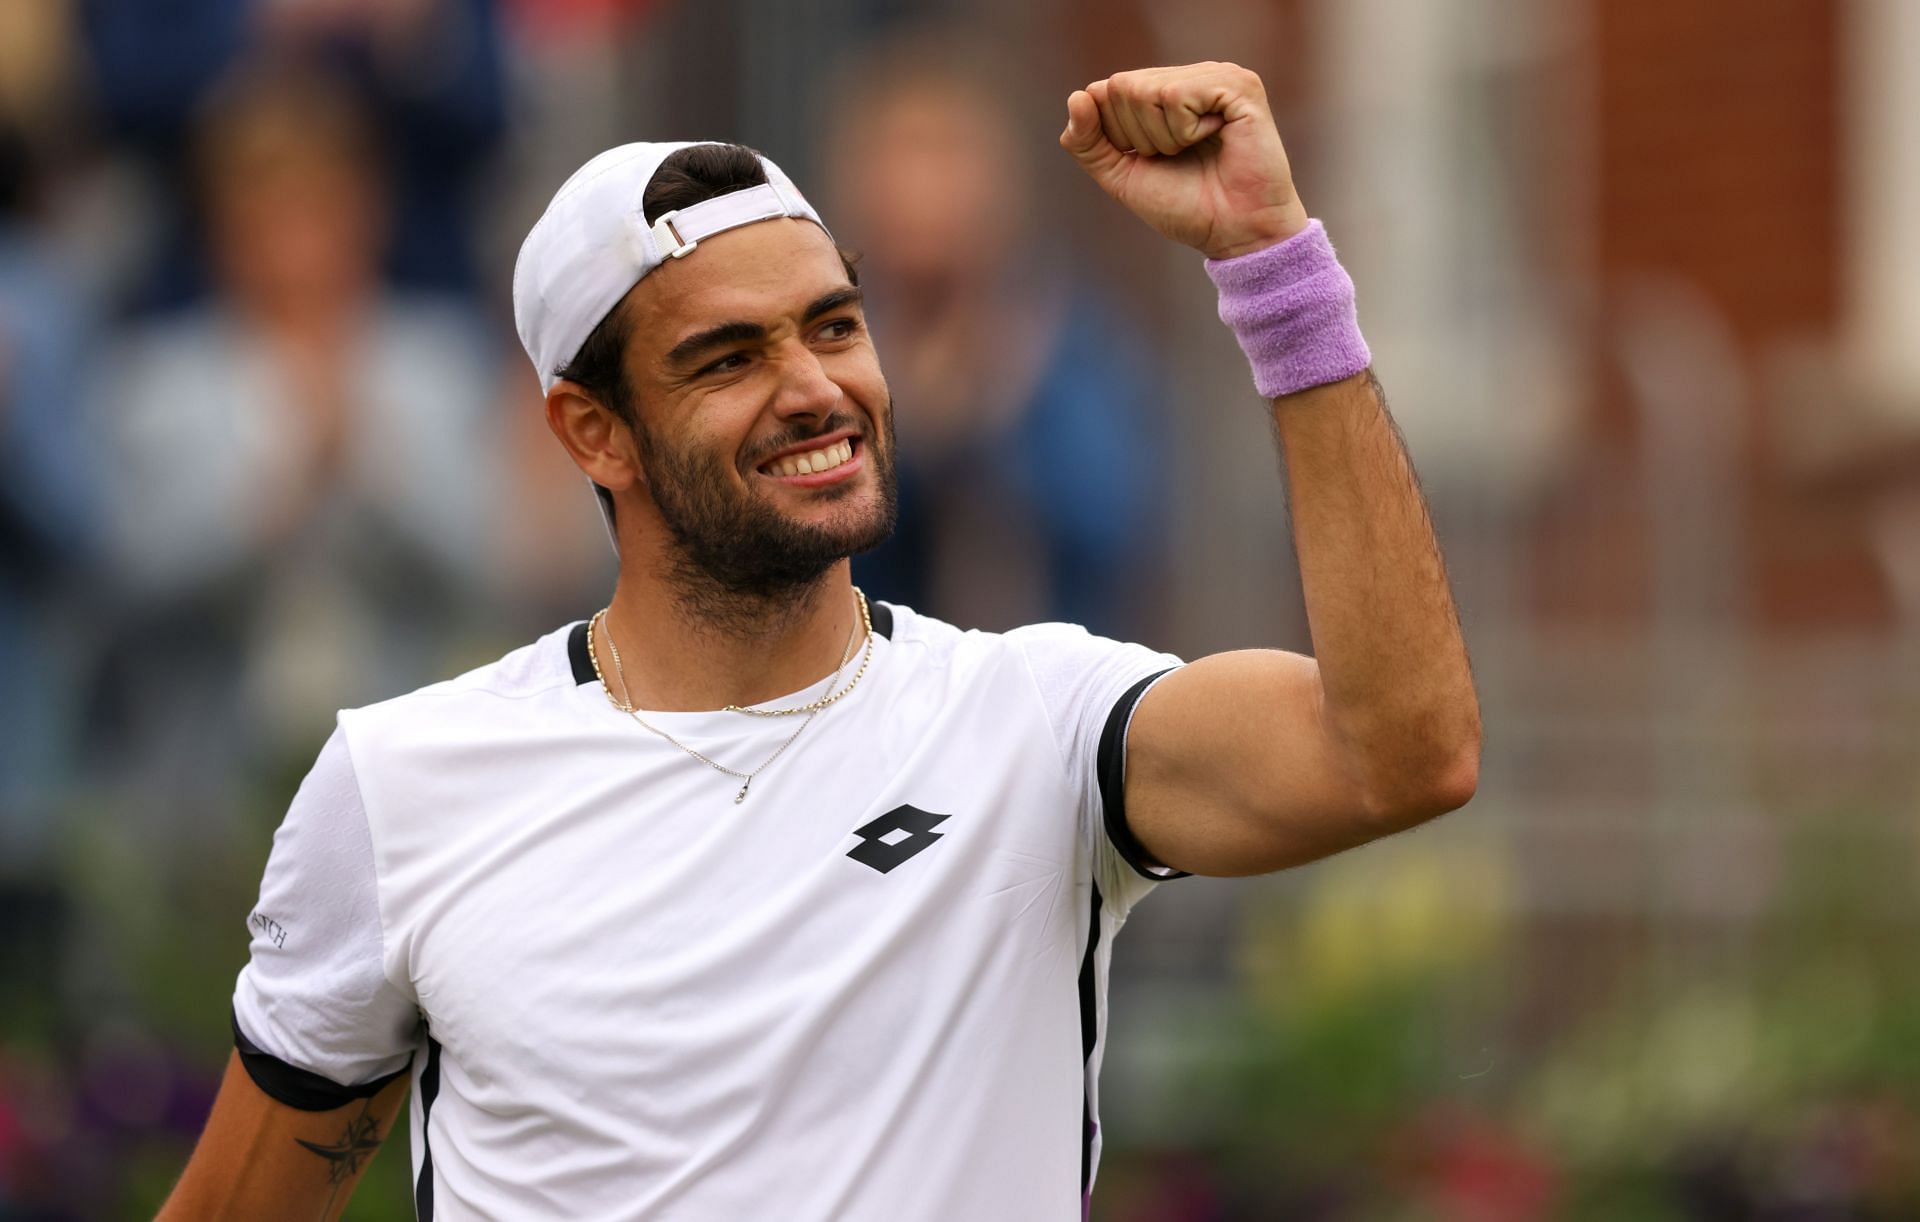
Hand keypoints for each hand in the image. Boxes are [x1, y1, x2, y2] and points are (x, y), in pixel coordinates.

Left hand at [1060, 63, 1308, 260]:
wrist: (1233, 233)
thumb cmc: (1185, 206)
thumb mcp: (1121, 175)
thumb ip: (1087, 142)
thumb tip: (1077, 96)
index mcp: (1162, 91)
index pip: (1104, 90)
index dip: (1116, 135)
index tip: (1152, 159)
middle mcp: (1188, 77)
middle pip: (1121, 87)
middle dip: (1139, 136)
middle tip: (1178, 156)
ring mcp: (1214, 76)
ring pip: (1146, 91)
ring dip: (1163, 137)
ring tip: (1197, 149)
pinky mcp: (1238, 85)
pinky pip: (1176, 96)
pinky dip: (1185, 131)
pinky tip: (1216, 138)